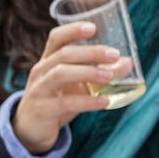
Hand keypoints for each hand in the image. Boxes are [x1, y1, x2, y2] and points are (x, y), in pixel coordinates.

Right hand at [10, 21, 127, 154]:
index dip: (73, 30)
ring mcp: (39, 89)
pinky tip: (104, 102)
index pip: (56, 38)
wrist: (30, 129)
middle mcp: (41, 71)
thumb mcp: (77, 85)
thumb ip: (99, 73)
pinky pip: (65, 102)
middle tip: (114, 55)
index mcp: (48, 61)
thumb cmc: (56, 100)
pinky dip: (87, 101)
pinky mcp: (42, 110)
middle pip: (63, 54)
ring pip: (61, 73)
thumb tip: (128, 62)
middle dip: (90, 52)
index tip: (93, 28)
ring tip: (109, 76)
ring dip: (88, 72)